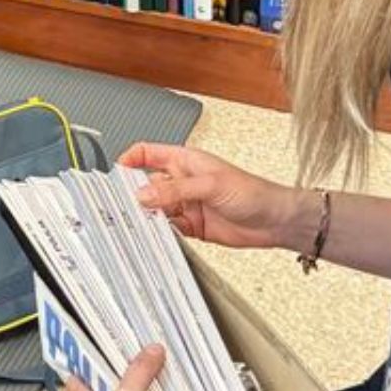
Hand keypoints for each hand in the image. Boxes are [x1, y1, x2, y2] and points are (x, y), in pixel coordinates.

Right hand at [120, 143, 302, 250]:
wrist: (275, 221)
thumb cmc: (253, 192)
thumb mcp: (211, 185)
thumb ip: (175, 190)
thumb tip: (144, 194)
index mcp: (185, 161)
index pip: (148, 154)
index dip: (130, 161)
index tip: (115, 174)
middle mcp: (182, 182)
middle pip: (147, 185)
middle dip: (133, 194)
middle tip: (121, 205)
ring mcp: (186, 205)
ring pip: (155, 210)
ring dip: (146, 217)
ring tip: (136, 224)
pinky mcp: (192, 227)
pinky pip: (168, 229)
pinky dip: (159, 234)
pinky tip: (155, 236)